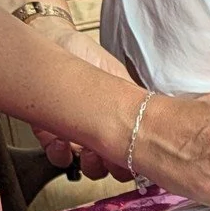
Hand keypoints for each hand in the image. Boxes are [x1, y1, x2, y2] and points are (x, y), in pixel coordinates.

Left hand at [30, 22, 135, 179]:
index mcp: (121, 123)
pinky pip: (59, 158)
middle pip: (115, 168)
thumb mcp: (119, 77)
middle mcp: (102, 134)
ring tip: (88, 150)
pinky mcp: (51, 135)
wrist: (54, 41)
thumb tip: (158, 119)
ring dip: (92, 166)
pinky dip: (61, 155)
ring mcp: (78, 138)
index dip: (138, 161)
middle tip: (112, 155)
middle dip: (116, 167)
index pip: (135, 152)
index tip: (136, 157)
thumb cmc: (86, 55)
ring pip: (90, 169)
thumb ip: (135, 101)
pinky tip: (62, 141)